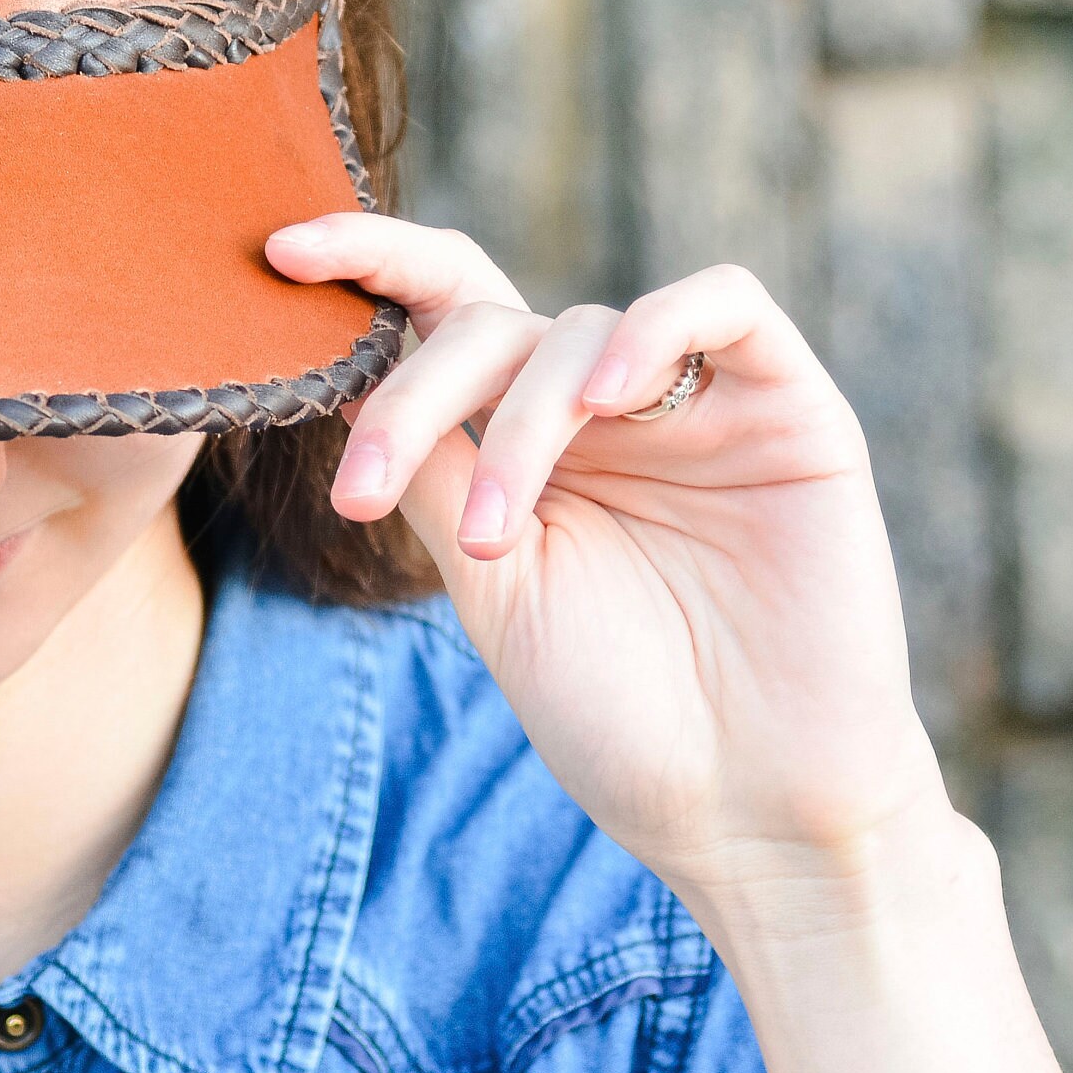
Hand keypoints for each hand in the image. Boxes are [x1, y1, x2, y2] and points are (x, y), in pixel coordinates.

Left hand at [267, 215, 949, 909]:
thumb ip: (432, 472)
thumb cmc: (621, 718)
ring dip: (517, 421)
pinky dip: (653, 329)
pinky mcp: (792, 409)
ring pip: (581, 325)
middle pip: (489, 324)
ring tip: (495, 537)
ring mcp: (699, 405)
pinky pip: (726, 304)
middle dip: (411, 393)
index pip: (445, 318)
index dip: (368, 266)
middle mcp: (609, 412)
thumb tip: (336, 371)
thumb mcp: (492, 586)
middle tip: (365, 489)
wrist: (750, 813)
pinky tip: (607, 400)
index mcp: (528, 446)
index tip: (280, 259)